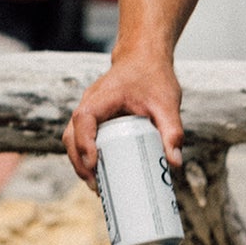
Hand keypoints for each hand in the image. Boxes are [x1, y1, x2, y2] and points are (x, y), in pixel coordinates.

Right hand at [64, 49, 183, 183]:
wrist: (145, 58)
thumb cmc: (154, 76)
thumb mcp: (167, 103)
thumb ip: (172, 131)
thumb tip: (174, 163)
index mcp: (102, 96)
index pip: (84, 119)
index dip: (85, 142)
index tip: (95, 163)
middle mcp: (89, 103)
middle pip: (71, 135)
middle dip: (79, 162)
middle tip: (96, 186)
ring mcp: (88, 110)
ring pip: (72, 138)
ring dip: (79, 163)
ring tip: (97, 186)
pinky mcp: (94, 118)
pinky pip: (81, 138)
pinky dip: (85, 156)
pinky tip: (99, 174)